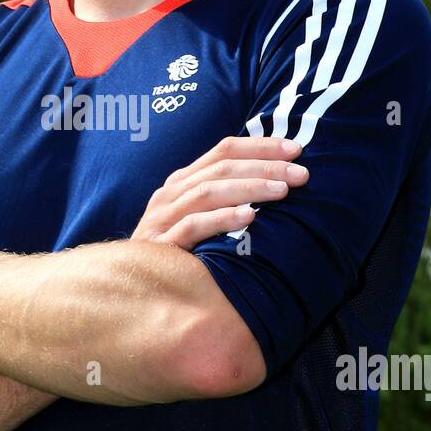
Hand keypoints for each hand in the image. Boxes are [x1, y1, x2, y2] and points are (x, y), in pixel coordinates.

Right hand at [131, 135, 307, 248]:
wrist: (130, 284)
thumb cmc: (177, 250)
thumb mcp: (199, 216)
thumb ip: (226, 197)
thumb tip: (277, 181)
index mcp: (183, 180)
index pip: (225, 150)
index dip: (261, 146)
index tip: (296, 150)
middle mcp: (172, 193)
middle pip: (222, 168)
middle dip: (265, 167)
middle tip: (300, 174)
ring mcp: (164, 217)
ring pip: (209, 192)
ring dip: (250, 188)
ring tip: (282, 192)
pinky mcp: (162, 245)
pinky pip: (194, 226)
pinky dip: (222, 219)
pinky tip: (249, 218)